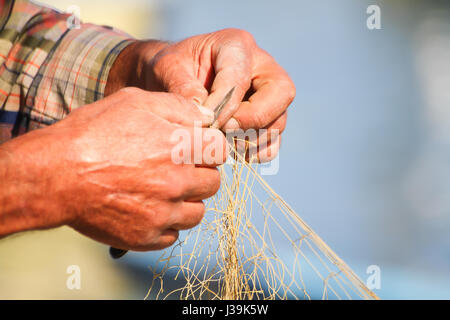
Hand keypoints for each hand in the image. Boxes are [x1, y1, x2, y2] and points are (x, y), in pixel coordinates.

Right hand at [0, 88, 227, 250]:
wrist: (54, 175)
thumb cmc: (92, 134)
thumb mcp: (135, 102)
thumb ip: (178, 107)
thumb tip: (205, 118)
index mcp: (179, 147)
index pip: (220, 151)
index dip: (209, 147)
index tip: (197, 150)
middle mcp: (177, 182)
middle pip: (213, 182)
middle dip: (200, 174)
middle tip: (178, 170)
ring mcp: (163, 213)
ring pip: (197, 212)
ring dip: (186, 202)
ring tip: (163, 192)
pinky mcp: (147, 236)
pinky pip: (173, 234)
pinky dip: (165, 224)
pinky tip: (148, 210)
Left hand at [106, 29, 295, 161]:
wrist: (171, 79)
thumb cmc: (170, 69)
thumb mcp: (166, 69)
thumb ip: (182, 89)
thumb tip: (205, 118)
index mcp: (236, 45)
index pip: (240, 78)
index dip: (224, 105)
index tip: (205, 124)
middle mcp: (261, 66)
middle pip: (281, 93)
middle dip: (253, 119)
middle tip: (223, 132)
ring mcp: (268, 93)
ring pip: (279, 119)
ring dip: (254, 139)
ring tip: (224, 145)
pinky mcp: (266, 117)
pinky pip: (274, 138)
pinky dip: (258, 151)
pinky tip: (235, 153)